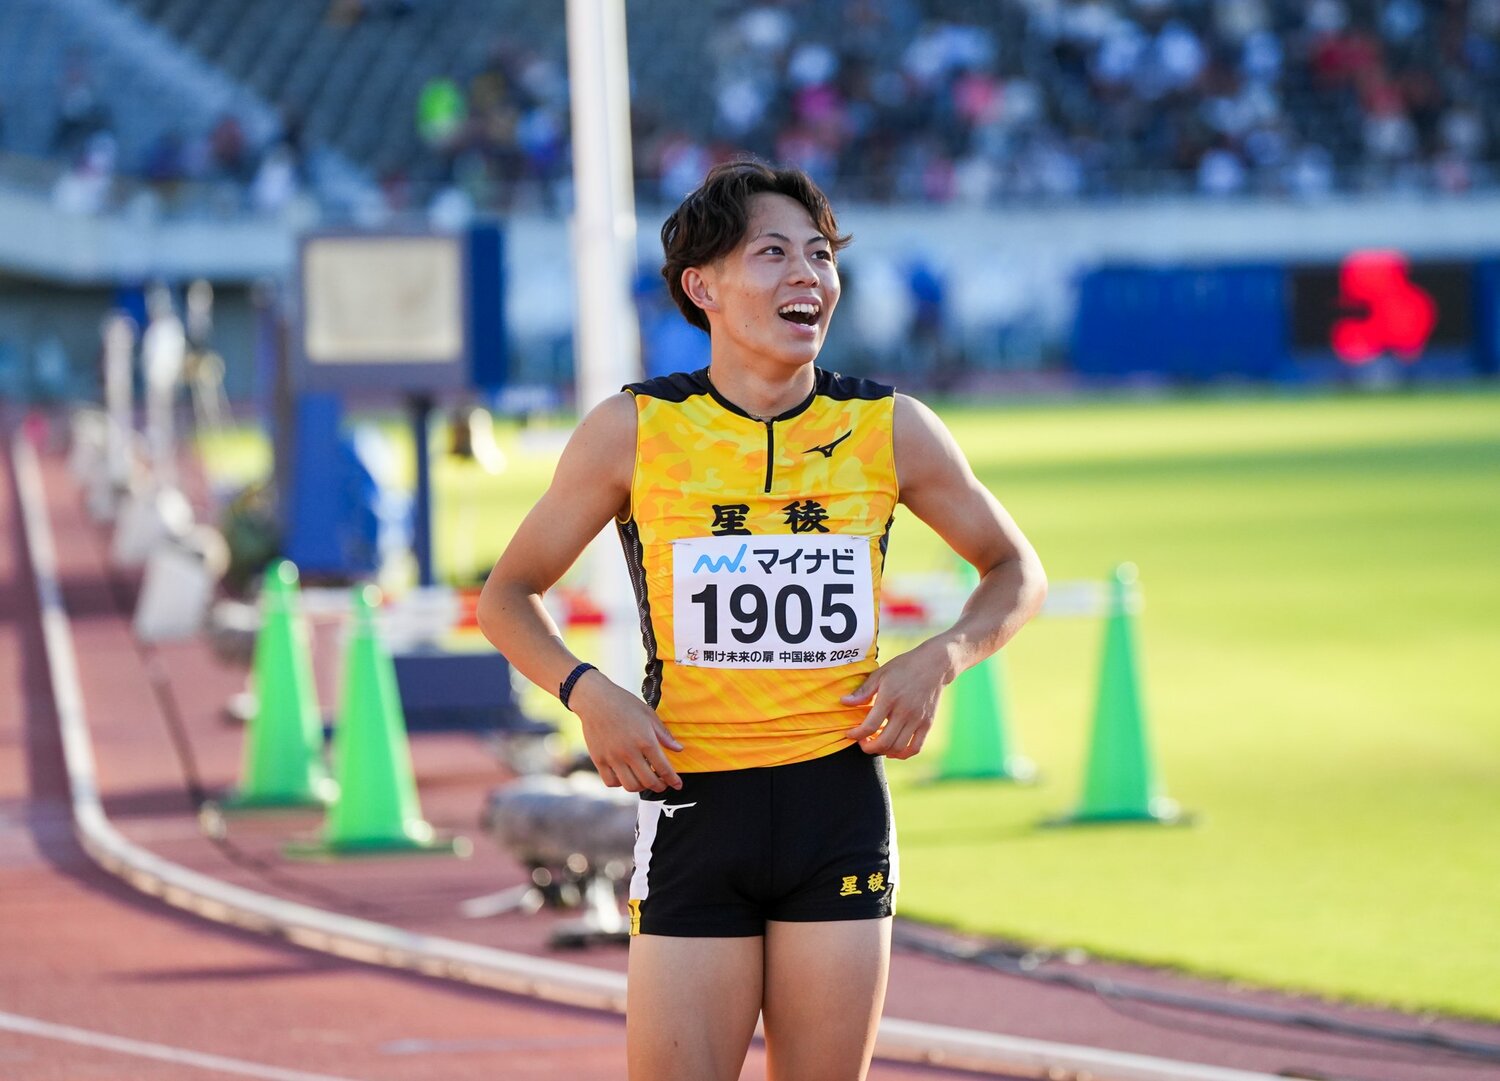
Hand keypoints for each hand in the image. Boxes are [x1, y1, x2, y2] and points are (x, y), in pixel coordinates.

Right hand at [570, 671, 683, 792]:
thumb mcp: (648, 715)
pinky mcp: (599, 760)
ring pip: (630, 786)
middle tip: (662, 784)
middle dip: (659, 786)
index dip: (673, 780)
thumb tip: (679, 749)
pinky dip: (620, 783)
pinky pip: (611, 782)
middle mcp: (629, 752)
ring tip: (644, 780)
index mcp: (645, 741)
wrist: (595, 700)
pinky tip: (625, 776)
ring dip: (641, 787)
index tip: (677, 785)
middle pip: (648, 781)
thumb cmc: (625, 704)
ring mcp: (613, 758)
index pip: (664, 769)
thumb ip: (664, 735)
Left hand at [840, 641, 954, 758]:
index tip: (850, 733)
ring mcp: (917, 719)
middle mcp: (904, 712)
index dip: (856, 735)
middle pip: (884, 742)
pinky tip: (893, 751)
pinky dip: (903, 754)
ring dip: (883, 751)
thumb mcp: (880, 674)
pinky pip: (915, 747)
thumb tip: (843, 702)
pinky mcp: (927, 724)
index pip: (869, 726)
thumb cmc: (904, 667)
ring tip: (876, 744)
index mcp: (889, 698)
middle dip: (868, 747)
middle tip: (862, 742)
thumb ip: (863, 691)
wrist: (933, 665)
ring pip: (898, 748)